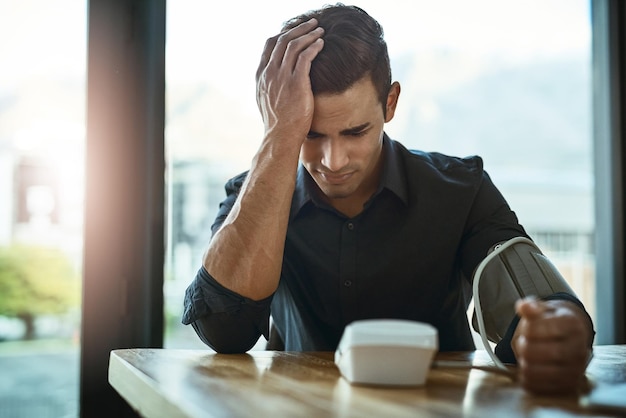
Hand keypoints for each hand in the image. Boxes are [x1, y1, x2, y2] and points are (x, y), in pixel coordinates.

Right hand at [255, 19, 324, 143]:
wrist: (280, 137)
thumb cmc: (278, 124)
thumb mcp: (266, 102)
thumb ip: (270, 87)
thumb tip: (276, 82)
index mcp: (261, 76)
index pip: (269, 45)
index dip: (283, 34)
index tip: (296, 31)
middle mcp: (269, 73)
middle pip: (282, 40)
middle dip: (298, 29)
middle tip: (311, 24)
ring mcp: (281, 77)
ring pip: (294, 45)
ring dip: (308, 34)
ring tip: (320, 31)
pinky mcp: (296, 83)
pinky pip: (305, 56)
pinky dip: (314, 46)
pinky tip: (322, 44)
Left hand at [512, 297, 591, 394]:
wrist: (570, 337)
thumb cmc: (551, 322)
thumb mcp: (542, 309)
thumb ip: (530, 307)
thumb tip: (524, 307)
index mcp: (571, 324)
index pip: (536, 328)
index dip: (525, 329)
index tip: (526, 328)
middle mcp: (578, 347)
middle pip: (534, 352)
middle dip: (522, 347)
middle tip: (523, 344)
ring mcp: (576, 368)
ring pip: (536, 372)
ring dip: (524, 364)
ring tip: (526, 356)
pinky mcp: (569, 385)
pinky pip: (540, 387)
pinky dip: (528, 379)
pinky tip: (529, 369)